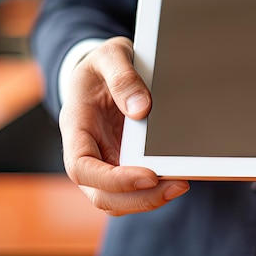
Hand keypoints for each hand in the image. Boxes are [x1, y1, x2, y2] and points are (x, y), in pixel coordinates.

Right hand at [59, 36, 189, 214]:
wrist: (102, 69)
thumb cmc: (102, 64)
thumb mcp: (110, 55)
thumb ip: (123, 77)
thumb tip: (141, 110)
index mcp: (75, 127)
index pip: (82, 168)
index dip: (113, 180)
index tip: (148, 176)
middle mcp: (86, 151)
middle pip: (101, 194)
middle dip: (138, 198)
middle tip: (177, 186)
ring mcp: (103, 160)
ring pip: (118, 199)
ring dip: (148, 199)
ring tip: (181, 184)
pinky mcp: (122, 161)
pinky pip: (133, 188)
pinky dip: (153, 190)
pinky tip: (177, 178)